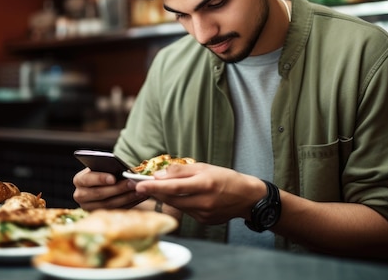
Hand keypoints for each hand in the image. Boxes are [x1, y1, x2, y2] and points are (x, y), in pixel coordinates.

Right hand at [72, 168, 147, 209]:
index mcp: (79, 180)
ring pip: (108, 204)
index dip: (100, 178)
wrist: (103, 184)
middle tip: (132, 183)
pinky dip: (129, 203)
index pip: (87, 179)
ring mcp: (89, 208)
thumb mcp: (103, 168)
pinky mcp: (100, 215)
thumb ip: (109, 169)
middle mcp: (80, 195)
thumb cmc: (104, 172)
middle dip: (118, 188)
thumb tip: (124, 171)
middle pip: (99, 194)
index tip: (113, 178)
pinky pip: (115, 210)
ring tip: (139, 190)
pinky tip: (139, 197)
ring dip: (126, 197)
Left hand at [133, 163, 264, 224]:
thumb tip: (160, 175)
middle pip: (172, 199)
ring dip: (166, 198)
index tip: (139, 185)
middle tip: (141, 186)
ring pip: (177, 206)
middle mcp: (203, 201)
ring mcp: (204, 214)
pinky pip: (186, 212)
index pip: (173, 187)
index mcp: (204, 184)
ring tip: (158, 189)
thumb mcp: (205, 167)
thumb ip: (181, 171)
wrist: (247, 197)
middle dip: (155, 193)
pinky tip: (181, 197)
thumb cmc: (226, 178)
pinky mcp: (204, 221)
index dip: (154, 187)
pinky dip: (181, 204)